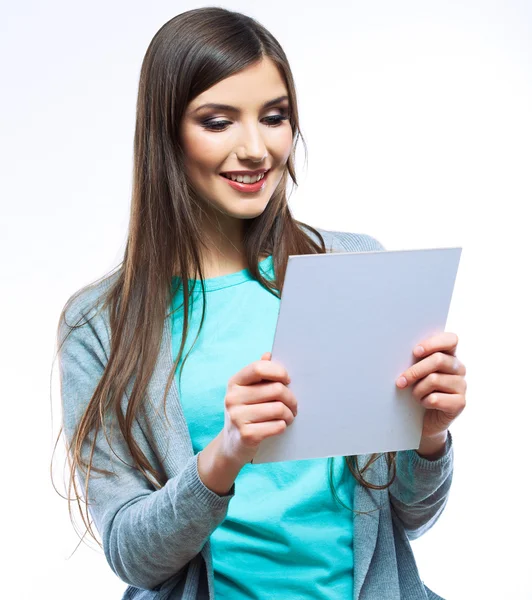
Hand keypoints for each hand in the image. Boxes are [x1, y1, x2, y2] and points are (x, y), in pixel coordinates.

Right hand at [220, 352, 296, 466]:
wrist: (232, 445)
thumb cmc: (246, 413)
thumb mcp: (247, 391)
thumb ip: (258, 373)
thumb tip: (268, 354)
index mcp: (234, 383)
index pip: (258, 368)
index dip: (278, 371)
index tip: (287, 380)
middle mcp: (232, 398)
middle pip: (275, 389)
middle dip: (291, 398)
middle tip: (293, 405)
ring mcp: (237, 417)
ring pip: (279, 408)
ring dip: (289, 414)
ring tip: (289, 416)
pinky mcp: (246, 435)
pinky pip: (277, 426)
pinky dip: (283, 426)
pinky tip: (280, 426)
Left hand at [395, 332, 466, 440]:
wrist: (425, 419)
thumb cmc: (419, 389)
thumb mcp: (417, 372)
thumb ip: (417, 360)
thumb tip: (399, 352)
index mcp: (450, 355)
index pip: (451, 340)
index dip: (433, 344)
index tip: (415, 352)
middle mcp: (459, 368)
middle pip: (438, 360)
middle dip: (415, 370)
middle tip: (401, 381)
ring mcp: (462, 385)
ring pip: (434, 379)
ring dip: (418, 389)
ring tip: (415, 395)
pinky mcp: (460, 403)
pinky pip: (435, 398)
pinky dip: (424, 401)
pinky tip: (424, 403)